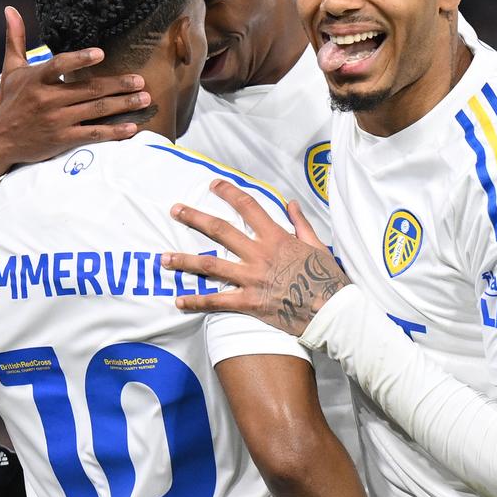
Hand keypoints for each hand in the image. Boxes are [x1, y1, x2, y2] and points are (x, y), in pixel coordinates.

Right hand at [0, 6, 150, 178]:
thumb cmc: (7, 102)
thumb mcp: (10, 70)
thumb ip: (16, 40)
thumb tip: (10, 10)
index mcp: (36, 80)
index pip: (58, 66)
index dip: (79, 59)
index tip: (101, 54)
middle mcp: (47, 100)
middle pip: (88, 90)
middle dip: (117, 85)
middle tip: (141, 81)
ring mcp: (56, 121)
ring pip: (95, 111)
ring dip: (123, 105)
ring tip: (145, 98)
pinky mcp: (62, 140)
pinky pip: (92, 134)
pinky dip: (113, 132)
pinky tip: (132, 127)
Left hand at [164, 180, 348, 334]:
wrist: (332, 311)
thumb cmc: (327, 277)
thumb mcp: (317, 244)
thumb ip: (300, 223)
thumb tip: (291, 203)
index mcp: (276, 237)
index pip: (248, 206)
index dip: (228, 193)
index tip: (213, 185)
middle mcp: (259, 254)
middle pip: (220, 231)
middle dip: (195, 218)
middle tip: (175, 210)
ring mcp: (252, 278)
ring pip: (211, 265)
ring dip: (185, 261)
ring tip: (164, 258)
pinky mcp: (250, 303)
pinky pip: (218, 302)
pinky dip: (196, 301)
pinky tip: (178, 301)